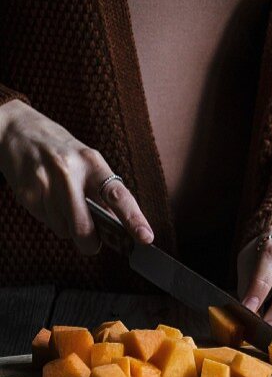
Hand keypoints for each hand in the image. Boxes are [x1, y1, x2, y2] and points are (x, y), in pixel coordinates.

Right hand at [0, 99, 153, 254]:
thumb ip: (102, 191)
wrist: (20, 131)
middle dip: (90, 243)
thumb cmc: (62, 151)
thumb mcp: (88, 162)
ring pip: (64, 229)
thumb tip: (118, 226)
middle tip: (93, 244)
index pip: (117, 195)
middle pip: (84, 226)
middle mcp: (69, 172)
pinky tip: (48, 198)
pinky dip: (51, 218)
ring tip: (62, 202)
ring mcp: (45, 183)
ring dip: (67, 226)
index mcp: (92, 162)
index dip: (134, 219)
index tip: (146, 237)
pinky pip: (46, 222)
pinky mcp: (27, 194)